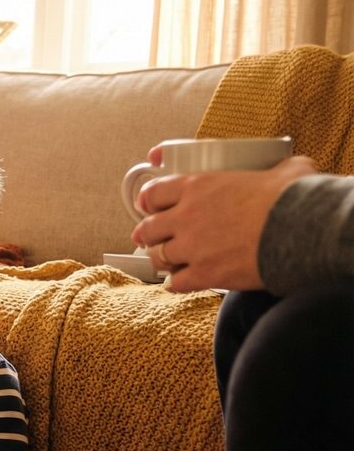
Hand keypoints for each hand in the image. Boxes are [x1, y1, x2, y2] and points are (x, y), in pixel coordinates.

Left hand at [130, 151, 315, 292]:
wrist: (302, 230)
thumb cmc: (293, 198)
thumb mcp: (284, 170)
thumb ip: (277, 167)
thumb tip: (292, 167)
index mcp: (197, 186)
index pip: (152, 193)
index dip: (148, 201)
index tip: (150, 206)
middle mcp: (187, 216)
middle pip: (147, 228)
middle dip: (149, 234)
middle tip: (155, 237)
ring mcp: (192, 247)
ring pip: (157, 257)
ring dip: (163, 260)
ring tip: (172, 261)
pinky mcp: (204, 274)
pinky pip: (176, 283)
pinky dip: (178, 283)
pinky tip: (184, 281)